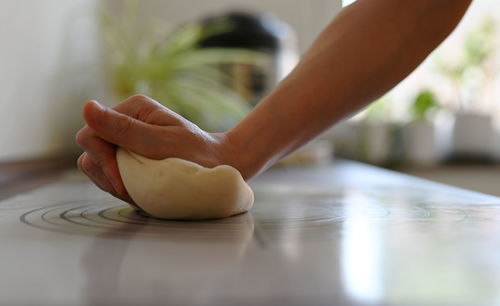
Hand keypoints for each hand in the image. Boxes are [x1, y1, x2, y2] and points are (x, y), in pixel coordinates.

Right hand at [76, 95, 242, 203]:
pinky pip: (109, 175)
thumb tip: (87, 107)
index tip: (124, 182)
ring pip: (96, 167)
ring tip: (143, 188)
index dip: (102, 161)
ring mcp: (126, 141)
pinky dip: (121, 186)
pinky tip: (142, 189)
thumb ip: (125, 129)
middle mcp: (126, 122)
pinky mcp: (128, 157)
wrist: (219, 167)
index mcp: (132, 109)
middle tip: (135, 189)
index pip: (91, 135)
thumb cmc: (197, 154)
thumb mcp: (162, 143)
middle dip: (109, 175)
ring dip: (114, 183)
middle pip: (90, 153)